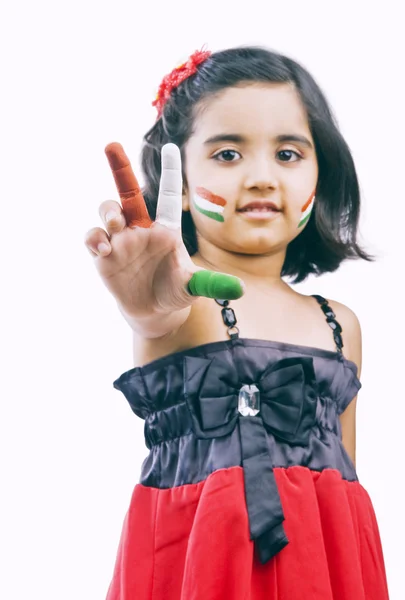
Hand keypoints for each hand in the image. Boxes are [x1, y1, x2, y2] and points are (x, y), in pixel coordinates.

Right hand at [84, 142, 243, 320]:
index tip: (171, 146)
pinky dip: (94, 238)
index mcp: (166, 228)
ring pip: (108, 211)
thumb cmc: (175, 291)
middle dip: (119, 167)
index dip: (170, 170)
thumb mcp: (195, 286)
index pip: (169, 193)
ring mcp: (121, 240)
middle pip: (128, 191)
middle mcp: (142, 228)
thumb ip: (214, 284)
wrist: (154, 312)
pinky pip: (93, 237)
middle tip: (111, 145)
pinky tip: (104, 249)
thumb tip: (241, 289)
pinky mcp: (104, 256)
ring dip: (109, 210)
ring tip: (117, 223)